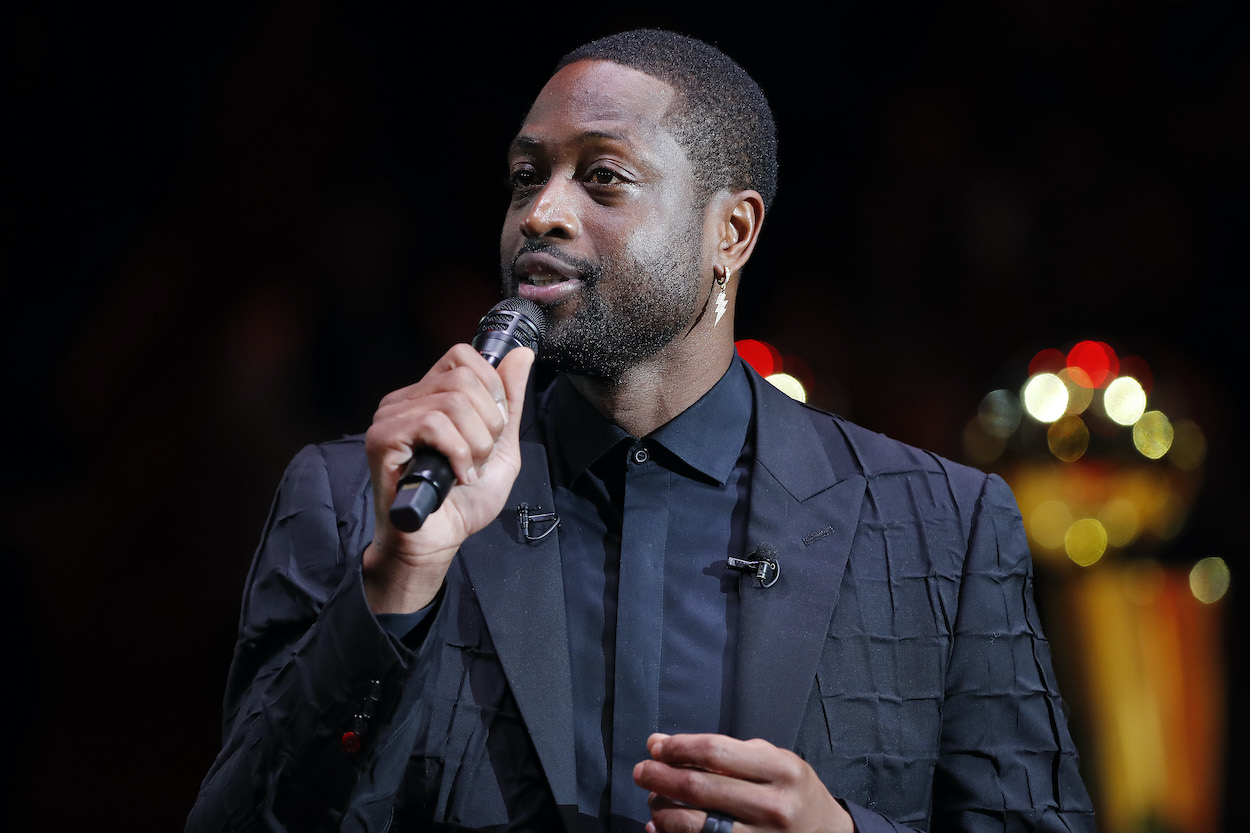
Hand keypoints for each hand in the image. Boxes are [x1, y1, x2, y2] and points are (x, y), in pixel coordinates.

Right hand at [361, 343, 534, 612]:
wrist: (438, 541)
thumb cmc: (463, 500)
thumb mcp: (501, 445)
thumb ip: (510, 402)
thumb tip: (522, 353)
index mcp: (430, 396)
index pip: (463, 356)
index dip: (491, 387)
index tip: (494, 428)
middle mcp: (406, 400)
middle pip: (464, 376)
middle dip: (489, 422)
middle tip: (481, 456)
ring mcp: (390, 417)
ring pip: (453, 401)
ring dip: (476, 443)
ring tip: (468, 470)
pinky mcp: (382, 438)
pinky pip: (434, 424)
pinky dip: (458, 453)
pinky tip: (457, 476)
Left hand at [633, 733, 852, 832]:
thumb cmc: (791, 789)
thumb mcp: (770, 759)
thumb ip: (720, 750)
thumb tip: (660, 743)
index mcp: (780, 769)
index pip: (714, 751)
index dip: (677, 748)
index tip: (656, 746)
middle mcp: (773, 805)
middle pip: (699, 788)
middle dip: (661, 777)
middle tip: (642, 772)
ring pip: (694, 825)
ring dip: (662, 810)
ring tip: (653, 799)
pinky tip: (660, 827)